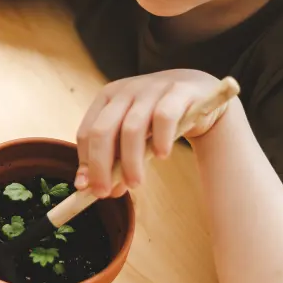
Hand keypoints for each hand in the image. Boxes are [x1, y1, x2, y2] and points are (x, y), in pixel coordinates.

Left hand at [75, 70, 229, 197]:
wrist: (197, 91)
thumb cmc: (156, 118)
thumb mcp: (131, 135)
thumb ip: (113, 158)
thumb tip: (96, 189)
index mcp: (107, 98)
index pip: (86, 132)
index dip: (85, 162)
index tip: (87, 188)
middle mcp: (125, 92)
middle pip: (102, 131)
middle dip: (100, 166)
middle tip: (104, 193)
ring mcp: (151, 89)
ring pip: (132, 128)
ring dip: (130, 161)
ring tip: (135, 183)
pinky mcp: (178, 92)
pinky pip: (164, 117)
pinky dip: (160, 139)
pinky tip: (162, 156)